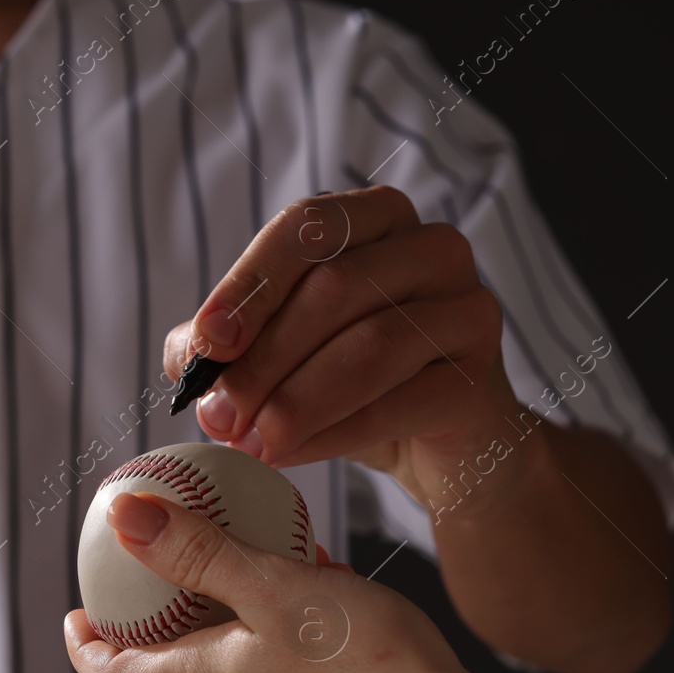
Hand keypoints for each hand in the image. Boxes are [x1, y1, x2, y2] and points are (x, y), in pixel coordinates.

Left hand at [65, 491, 466, 672]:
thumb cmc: (361, 665)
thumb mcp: (273, 587)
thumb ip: (200, 553)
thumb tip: (124, 518)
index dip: (85, 650)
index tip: (74, 617)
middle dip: (145, 652)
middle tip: (149, 606)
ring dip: (211, 652)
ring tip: (237, 594)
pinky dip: (269, 657)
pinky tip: (313, 613)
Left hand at [163, 185, 525, 507]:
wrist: (437, 445)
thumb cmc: (352, 383)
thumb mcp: (279, 352)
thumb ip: (227, 343)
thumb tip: (191, 355)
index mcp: (375, 218)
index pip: (306, 229)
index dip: (251, 284)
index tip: (207, 343)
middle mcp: (431, 246)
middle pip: (334, 289)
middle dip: (264, 359)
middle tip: (218, 415)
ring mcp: (469, 306)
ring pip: (370, 345)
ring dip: (296, 401)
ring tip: (250, 442)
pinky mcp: (481, 375)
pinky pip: (400, 402)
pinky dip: (335, 432)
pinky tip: (291, 454)